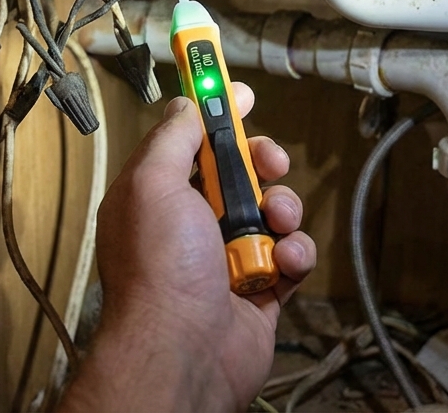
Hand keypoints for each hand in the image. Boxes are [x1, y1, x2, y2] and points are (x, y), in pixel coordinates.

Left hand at [60, 83, 316, 412]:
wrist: (183, 351)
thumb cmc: (160, 270)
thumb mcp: (152, 183)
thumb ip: (172, 138)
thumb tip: (186, 104)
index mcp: (158, 196)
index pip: (191, 142)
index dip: (218, 115)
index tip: (243, 96)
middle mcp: (190, 225)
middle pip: (239, 172)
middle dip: (261, 160)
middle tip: (270, 161)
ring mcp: (227, 258)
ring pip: (272, 211)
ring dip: (283, 208)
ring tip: (276, 221)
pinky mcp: (261, 290)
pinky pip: (291, 257)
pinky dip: (295, 255)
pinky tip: (283, 262)